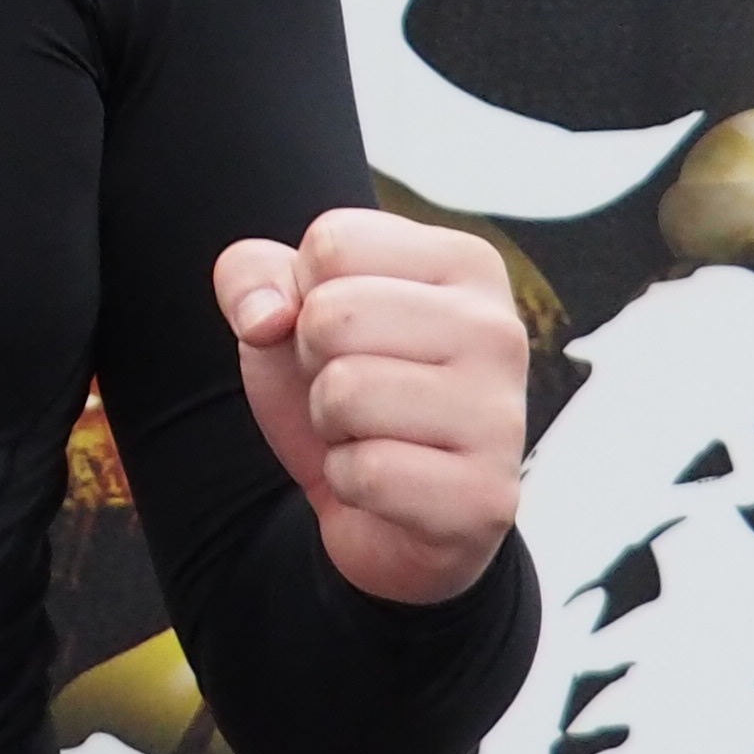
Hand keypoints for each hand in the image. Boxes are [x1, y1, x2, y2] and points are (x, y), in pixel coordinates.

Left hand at [211, 208, 527, 605]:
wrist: (383, 510)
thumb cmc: (347, 386)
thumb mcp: (287, 312)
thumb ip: (251, 276)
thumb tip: (265, 316)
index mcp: (467, 263)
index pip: (332, 243)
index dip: (306, 296)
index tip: (348, 333)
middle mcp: (499, 330)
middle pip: (332, 315)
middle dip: (314, 364)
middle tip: (356, 391)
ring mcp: (501, 414)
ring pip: (344, 392)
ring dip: (331, 424)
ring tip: (371, 432)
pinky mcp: (486, 497)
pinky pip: (365, 472)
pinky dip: (349, 481)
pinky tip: (388, 483)